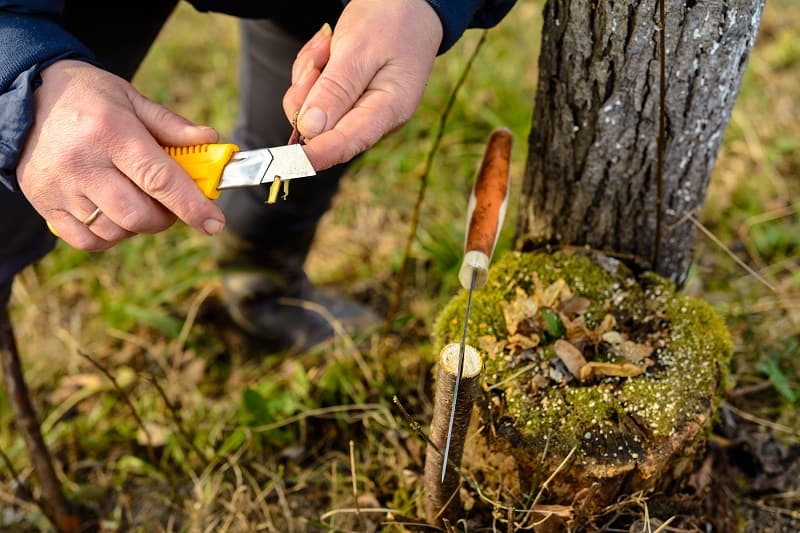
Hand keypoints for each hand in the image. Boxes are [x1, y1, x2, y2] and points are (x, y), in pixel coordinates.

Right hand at [17, 60, 225, 250]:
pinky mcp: (44, 204)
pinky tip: (113, 214)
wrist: (27, 95)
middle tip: (168, 203)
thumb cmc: (90, 97)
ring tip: (136, 200)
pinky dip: (109, 236)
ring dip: (137, 226)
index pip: (160, 180)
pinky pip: (87, 241)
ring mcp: (60, 187)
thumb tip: (211, 142)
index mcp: (111, 133)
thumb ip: (172, 126)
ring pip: (115, 231)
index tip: (214, 223)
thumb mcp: (132, 99)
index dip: (192, 206)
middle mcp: (83, 163)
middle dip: (165, 218)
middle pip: (138, 215)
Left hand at [282, 0, 442, 169]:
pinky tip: (328, 48)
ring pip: (310, 109)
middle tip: (322, 53)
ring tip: (329, 44)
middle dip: (308, 91)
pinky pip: (312, 94)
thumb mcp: (360, 49)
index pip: (347, 144)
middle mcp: (375, 118)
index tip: (287, 162)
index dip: (315, 156)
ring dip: (309, 75)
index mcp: (389, 110)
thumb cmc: (391, 21)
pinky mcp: (347, 101)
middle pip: (321, 127)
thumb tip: (311, 131)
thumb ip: (336, 90)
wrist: (409, 3)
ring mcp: (360, 111)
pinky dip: (312, 70)